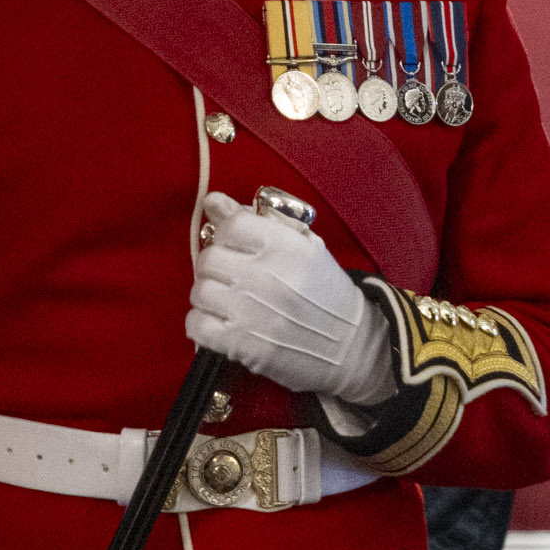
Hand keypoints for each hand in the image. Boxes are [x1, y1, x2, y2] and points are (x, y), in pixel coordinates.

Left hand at [184, 191, 394, 402]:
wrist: (352, 346)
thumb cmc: (327, 294)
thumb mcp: (307, 248)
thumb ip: (258, 221)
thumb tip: (214, 202)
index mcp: (286, 247)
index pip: (231, 225)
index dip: (229, 234)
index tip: (237, 246)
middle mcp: (266, 276)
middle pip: (209, 258)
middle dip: (217, 266)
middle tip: (233, 276)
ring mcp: (251, 312)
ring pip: (200, 291)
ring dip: (210, 296)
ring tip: (230, 301)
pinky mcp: (242, 345)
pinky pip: (196, 325)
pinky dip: (204, 324)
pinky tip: (224, 323)